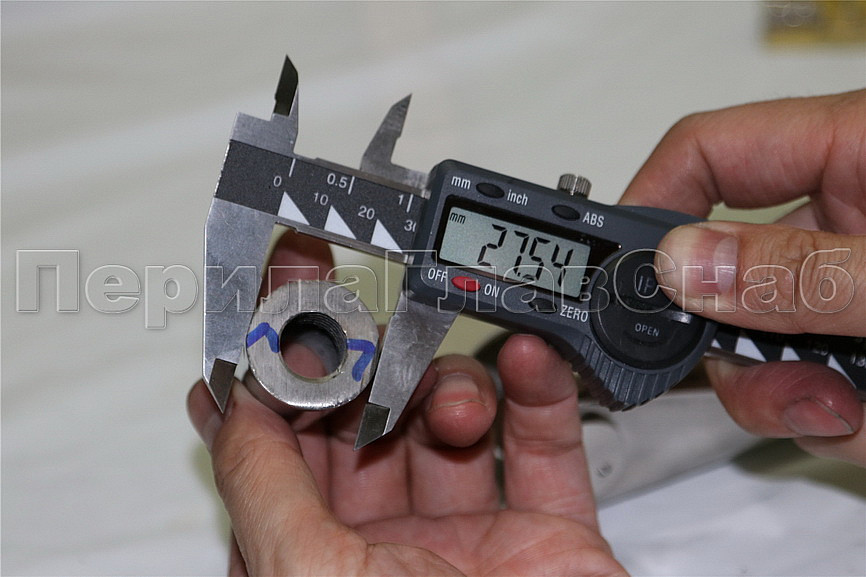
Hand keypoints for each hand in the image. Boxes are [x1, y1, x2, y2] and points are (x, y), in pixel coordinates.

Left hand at [189, 231, 626, 575]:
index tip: (268, 305)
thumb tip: (230, 406)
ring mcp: (469, 541)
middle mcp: (384, 549)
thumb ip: (263, 489)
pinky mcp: (549, 537)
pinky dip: (538, 393)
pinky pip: (546, 445)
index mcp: (310, 564)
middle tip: (356, 301)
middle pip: (363, 421)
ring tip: (452, 395)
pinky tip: (526, 360)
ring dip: (448, 386)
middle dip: (360, 356)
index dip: (269, 373)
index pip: (275, 448)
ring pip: (449, 422)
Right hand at [620, 90, 865, 464]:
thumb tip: (682, 267)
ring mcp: (852, 281)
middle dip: (726, 344)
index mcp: (854, 152)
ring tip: (844, 411)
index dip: (646, 207)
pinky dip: (825, 411)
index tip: (613, 279)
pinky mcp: (862, 333)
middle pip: (719, 271)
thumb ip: (802, 272)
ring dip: (783, 392)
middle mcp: (846, 214)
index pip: (706, 153)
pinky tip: (860, 414)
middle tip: (754, 378)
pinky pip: (806, 377)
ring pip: (758, 340)